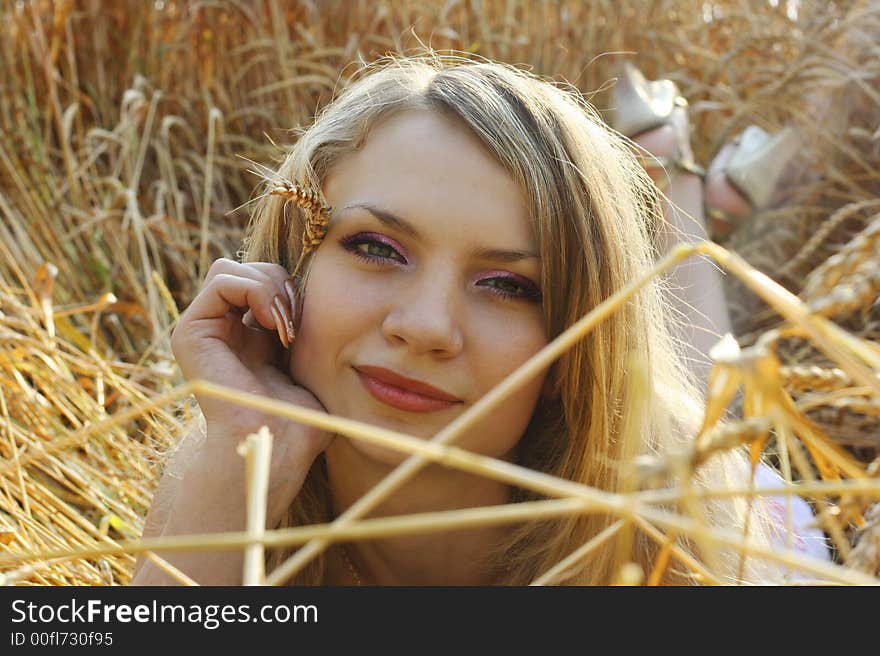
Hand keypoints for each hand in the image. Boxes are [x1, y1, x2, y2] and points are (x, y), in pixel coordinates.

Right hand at [170, 258, 334, 495]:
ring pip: (230, 268)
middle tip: (295, 324)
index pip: (261, 278)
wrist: (278, 442)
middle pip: (245, 268)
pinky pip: (221, 280)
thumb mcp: (309, 360)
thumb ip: (303, 326)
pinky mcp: (191, 332)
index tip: (308, 325)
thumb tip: (322, 295)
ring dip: (268, 287)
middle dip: (278, 283)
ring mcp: (202, 330)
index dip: (289, 288)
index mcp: (245, 334)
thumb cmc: (301, 415)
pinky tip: (272, 324)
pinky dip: (255, 291)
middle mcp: (219, 330)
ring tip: (284, 326)